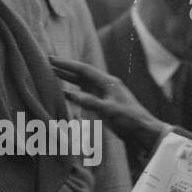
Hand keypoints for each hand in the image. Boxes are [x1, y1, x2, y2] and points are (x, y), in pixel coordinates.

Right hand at [49, 56, 171, 152]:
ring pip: (82, 83)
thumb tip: (69, 94)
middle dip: (65, 68)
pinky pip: (85, 95)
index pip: (83, 70)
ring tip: (52, 74)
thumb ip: (90, 102)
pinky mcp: (103, 104)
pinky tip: (64, 92)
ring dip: (68, 79)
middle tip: (48, 62)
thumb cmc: (130, 120)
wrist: (144, 131)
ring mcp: (104, 94)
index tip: (51, 59)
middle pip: (81, 74)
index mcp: (108, 82)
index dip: (66, 64)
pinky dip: (73, 92)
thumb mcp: (110, 111)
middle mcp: (105, 85)